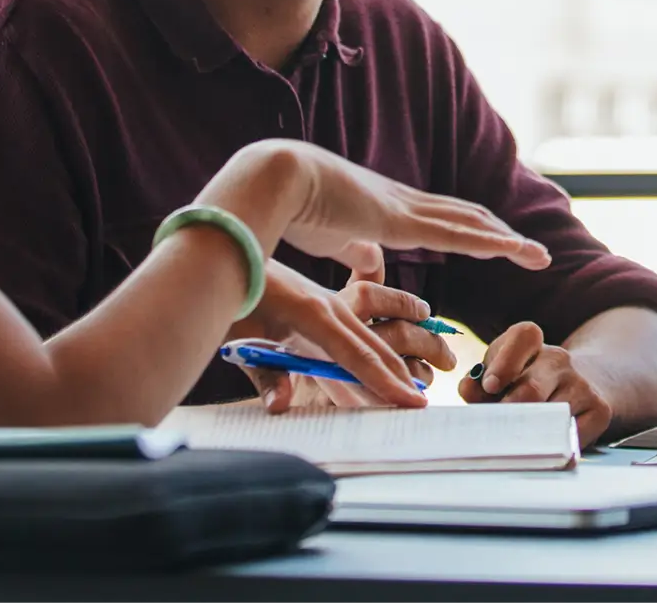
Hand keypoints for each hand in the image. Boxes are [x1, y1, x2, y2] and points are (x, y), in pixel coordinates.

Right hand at [213, 140, 553, 279]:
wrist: (273, 179)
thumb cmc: (291, 208)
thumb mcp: (332, 236)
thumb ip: (355, 250)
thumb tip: (372, 266)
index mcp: (387, 208)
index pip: (440, 219)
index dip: (471, 230)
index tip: (496, 243)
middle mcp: (404, 202)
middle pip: (465, 217)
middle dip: (500, 235)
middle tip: (532, 252)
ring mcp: (405, 208)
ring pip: (470, 223)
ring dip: (507, 240)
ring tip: (538, 255)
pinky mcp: (400, 221)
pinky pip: (456, 234)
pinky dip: (489, 242)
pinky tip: (514, 250)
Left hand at [227, 260, 426, 408]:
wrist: (229, 251)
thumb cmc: (233, 299)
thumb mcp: (240, 338)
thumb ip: (263, 375)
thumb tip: (280, 405)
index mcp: (313, 315)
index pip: (358, 357)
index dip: (386, 382)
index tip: (413, 403)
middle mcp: (330, 306)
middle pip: (375, 346)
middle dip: (402, 375)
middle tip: (425, 404)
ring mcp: (331, 300)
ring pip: (373, 334)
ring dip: (401, 354)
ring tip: (428, 372)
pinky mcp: (325, 300)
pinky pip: (362, 323)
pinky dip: (382, 339)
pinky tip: (396, 348)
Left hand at [460, 322, 615, 447]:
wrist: (585, 383)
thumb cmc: (529, 381)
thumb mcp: (502, 373)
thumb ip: (479, 382)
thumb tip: (468, 389)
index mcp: (532, 343)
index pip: (523, 338)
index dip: (504, 362)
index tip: (490, 386)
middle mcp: (559, 359)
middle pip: (531, 389)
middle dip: (509, 413)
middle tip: (494, 430)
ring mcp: (582, 384)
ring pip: (550, 416)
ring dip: (528, 434)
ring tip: (514, 443)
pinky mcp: (599, 410)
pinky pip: (571, 436)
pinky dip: (553, 447)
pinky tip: (542, 448)